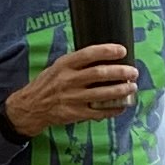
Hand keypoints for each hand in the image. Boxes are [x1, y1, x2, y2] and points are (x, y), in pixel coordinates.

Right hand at [4, 43, 143, 135]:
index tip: (122, 50)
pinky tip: (122, 106)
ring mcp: (72, 98)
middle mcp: (68, 80)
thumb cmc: (48, 84)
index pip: (88, 54)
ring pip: (102, 94)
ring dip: (120, 90)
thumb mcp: (58, 67)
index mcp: (64, 65)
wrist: (31, 107)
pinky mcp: (75, 114)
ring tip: (132, 87)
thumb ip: (77, 62)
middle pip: (99, 74)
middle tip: (133, 72)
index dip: (107, 51)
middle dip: (120, 72)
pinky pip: (98, 112)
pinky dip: (112, 109)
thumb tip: (104, 56)